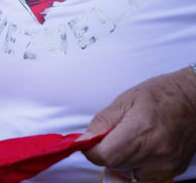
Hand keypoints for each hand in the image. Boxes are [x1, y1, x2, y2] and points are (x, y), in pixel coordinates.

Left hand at [79, 67, 195, 180]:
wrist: (194, 100)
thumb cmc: (160, 95)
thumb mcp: (125, 100)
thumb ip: (102, 122)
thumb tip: (84, 140)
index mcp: (140, 130)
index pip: (105, 156)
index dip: (91, 151)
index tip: (89, 143)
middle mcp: (155, 151)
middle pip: (114, 165)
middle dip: (106, 152)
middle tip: (112, 136)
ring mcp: (166, 164)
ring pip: (128, 173)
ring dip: (122, 160)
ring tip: (130, 140)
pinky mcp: (173, 170)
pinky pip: (145, 177)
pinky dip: (137, 166)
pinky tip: (141, 150)